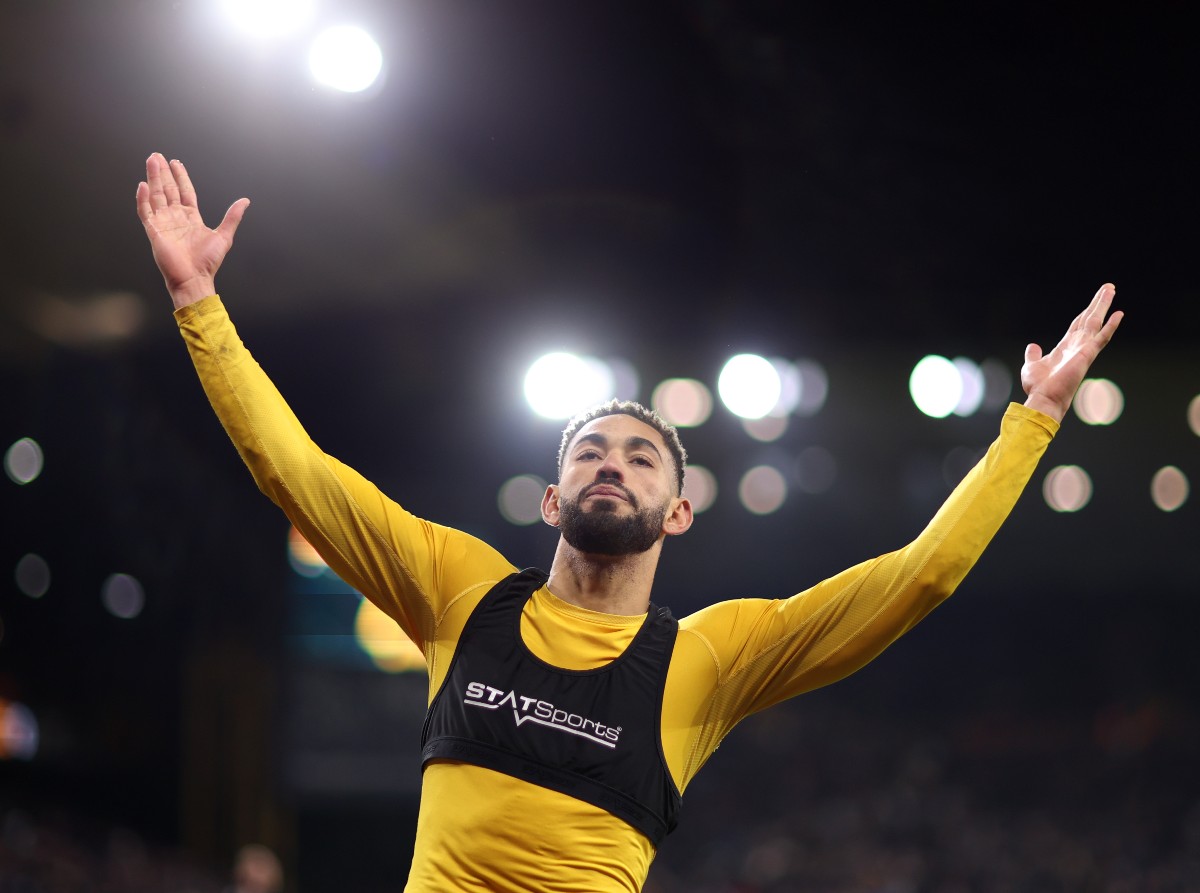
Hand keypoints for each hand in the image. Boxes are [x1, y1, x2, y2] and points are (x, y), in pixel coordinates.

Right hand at [136, 153, 249, 309]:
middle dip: (163, 172)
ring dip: (153, 178)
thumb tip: (245, 201)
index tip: (176, 163)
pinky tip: (143, 185)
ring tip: (151, 161)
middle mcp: (176, 218)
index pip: (184, 192)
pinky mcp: (154, 231)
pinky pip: (145, 212)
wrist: (195, 279)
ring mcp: (164, 223)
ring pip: (156, 196)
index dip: (180, 177)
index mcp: (191, 218)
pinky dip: (143, 199)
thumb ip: (233, 217)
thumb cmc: (207, 262)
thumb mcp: (224, 236)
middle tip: (157, 156)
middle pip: (168, 189)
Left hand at [1022, 283, 1122, 422]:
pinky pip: (1101, 337)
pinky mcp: (1087, 354)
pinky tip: (1119, 314)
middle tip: (1109, 287)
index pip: (1078, 325)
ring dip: (1103, 305)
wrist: (1043, 398)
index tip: (1095, 301)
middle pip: (1090, 319)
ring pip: (1096, 322)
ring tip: (1110, 289)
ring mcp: (1084, 349)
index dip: (1086, 312)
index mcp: (1066, 347)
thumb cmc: (1039, 386)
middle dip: (1098, 303)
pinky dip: (1110, 325)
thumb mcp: (1032, 365)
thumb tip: (1032, 346)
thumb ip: (1034, 354)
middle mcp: (1077, 346)